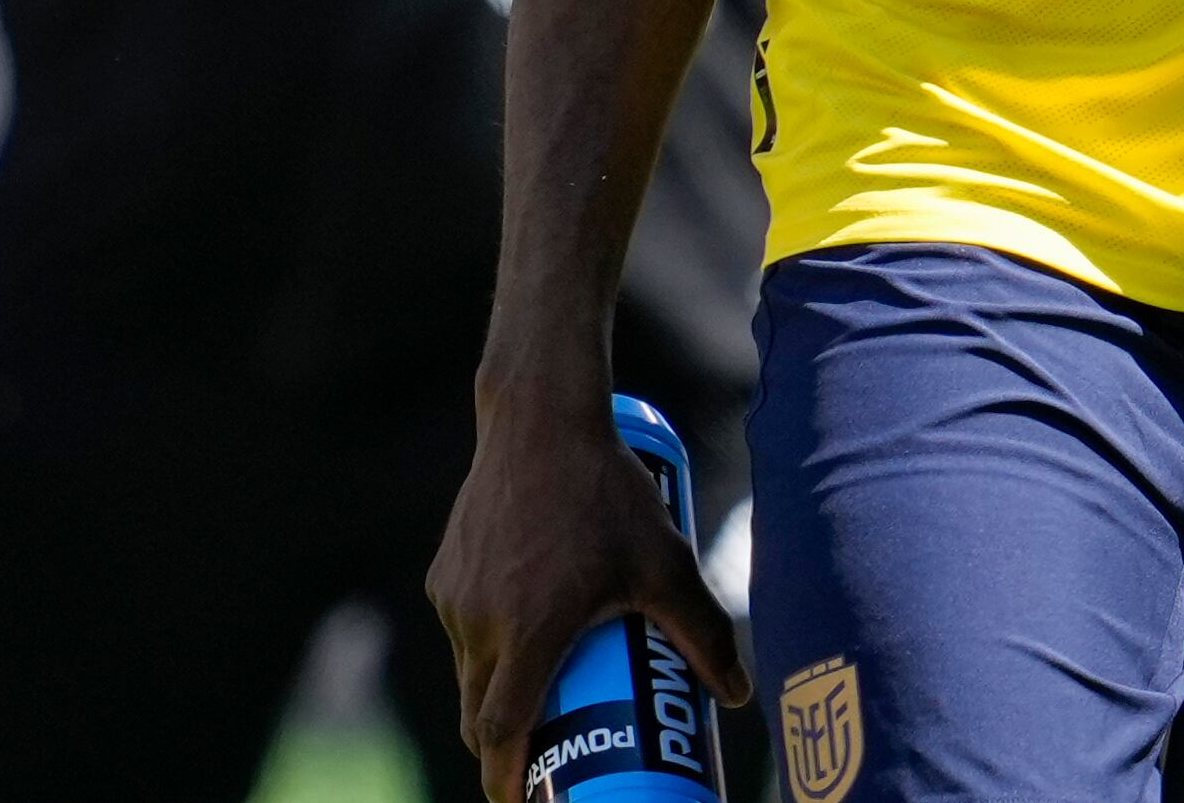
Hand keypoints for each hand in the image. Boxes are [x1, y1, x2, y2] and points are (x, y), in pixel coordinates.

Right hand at [430, 388, 749, 801]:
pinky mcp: (444, 574)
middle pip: (481, 715)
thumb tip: (739, 694)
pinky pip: (461, 631)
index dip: (507, 778)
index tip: (523, 798)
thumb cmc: (607, 493)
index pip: (502, 732)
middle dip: (506, 748)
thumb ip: (706, 630)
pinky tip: (525, 626)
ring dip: (497, 692)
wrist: (541, 419)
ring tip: (544, 688)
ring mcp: (456, 599)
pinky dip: (486, 647)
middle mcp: (482, 624)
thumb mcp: (665, 564)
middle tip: (547, 754)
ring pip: (469, 672)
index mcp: (531, 634)